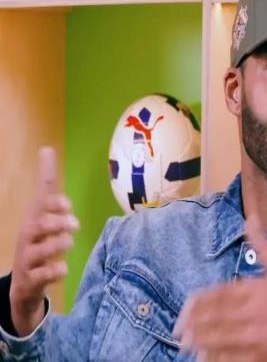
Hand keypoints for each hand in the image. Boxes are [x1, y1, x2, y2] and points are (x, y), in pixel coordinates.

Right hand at [9, 147, 78, 335]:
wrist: (25, 285)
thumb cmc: (40, 242)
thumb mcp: (47, 215)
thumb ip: (50, 188)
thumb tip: (46, 149)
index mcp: (35, 218)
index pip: (40, 203)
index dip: (52, 202)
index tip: (67, 204)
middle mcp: (28, 236)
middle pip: (37, 226)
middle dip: (56, 222)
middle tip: (74, 224)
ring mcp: (27, 258)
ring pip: (38, 250)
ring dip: (57, 244)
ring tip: (68, 243)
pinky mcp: (30, 279)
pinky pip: (41, 275)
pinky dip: (53, 271)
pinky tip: (62, 268)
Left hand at [173, 220, 266, 361]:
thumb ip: (262, 244)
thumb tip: (249, 219)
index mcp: (254, 291)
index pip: (221, 294)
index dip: (201, 301)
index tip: (186, 306)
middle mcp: (250, 314)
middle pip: (216, 317)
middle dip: (195, 323)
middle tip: (177, 328)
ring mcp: (252, 339)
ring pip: (220, 339)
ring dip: (200, 340)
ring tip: (184, 343)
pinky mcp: (255, 358)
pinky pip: (231, 358)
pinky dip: (215, 357)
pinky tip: (202, 357)